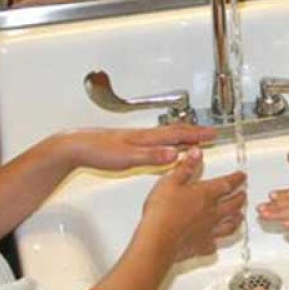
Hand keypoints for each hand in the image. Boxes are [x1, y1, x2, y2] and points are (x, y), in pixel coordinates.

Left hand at [59, 124, 215, 171]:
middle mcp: (144, 136)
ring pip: (166, 136)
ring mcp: (137, 139)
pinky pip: (157, 141)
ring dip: (183, 137)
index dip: (196, 135)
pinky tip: (166, 149)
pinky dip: (168, 142)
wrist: (76, 146)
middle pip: (175, 132)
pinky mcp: (129, 144)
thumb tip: (175, 153)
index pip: (177, 134)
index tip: (212, 134)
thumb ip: (152, 156)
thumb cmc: (98, 151)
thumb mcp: (127, 157)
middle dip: (194, 133)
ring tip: (194, 140)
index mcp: (147, 138)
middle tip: (210, 134)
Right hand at [143, 150, 246, 259]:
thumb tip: (197, 152)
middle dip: (240, 197)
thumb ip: (186, 167)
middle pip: (233, 203)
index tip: (242, 176)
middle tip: (244, 194)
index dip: (236, 178)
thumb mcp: (170, 181)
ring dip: (236, 218)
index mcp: (205, 194)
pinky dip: (217, 241)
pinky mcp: (202, 245)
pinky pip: (214, 244)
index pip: (227, 183)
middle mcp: (212, 212)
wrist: (158, 239)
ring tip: (240, 216)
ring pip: (230, 224)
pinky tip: (216, 242)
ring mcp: (209, 230)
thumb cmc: (162, 211)